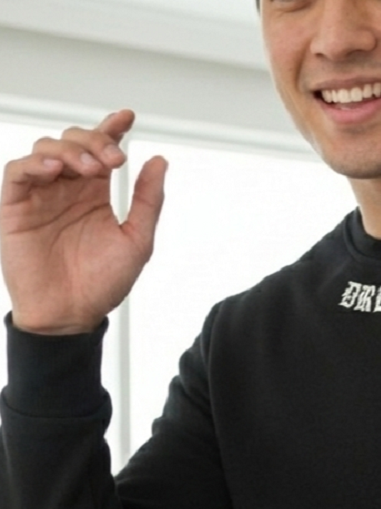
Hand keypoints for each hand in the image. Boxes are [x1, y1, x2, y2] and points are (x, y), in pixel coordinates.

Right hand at [0, 109, 166, 335]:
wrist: (71, 315)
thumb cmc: (101, 285)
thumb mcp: (136, 241)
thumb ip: (148, 201)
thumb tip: (159, 161)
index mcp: (93, 193)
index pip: (100, 149)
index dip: (112, 128)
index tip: (128, 117)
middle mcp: (66, 189)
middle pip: (73, 141)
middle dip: (94, 142)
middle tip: (113, 160)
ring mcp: (40, 195)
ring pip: (47, 149)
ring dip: (70, 150)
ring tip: (90, 169)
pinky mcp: (16, 206)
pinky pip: (18, 171)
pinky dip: (35, 163)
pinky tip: (56, 169)